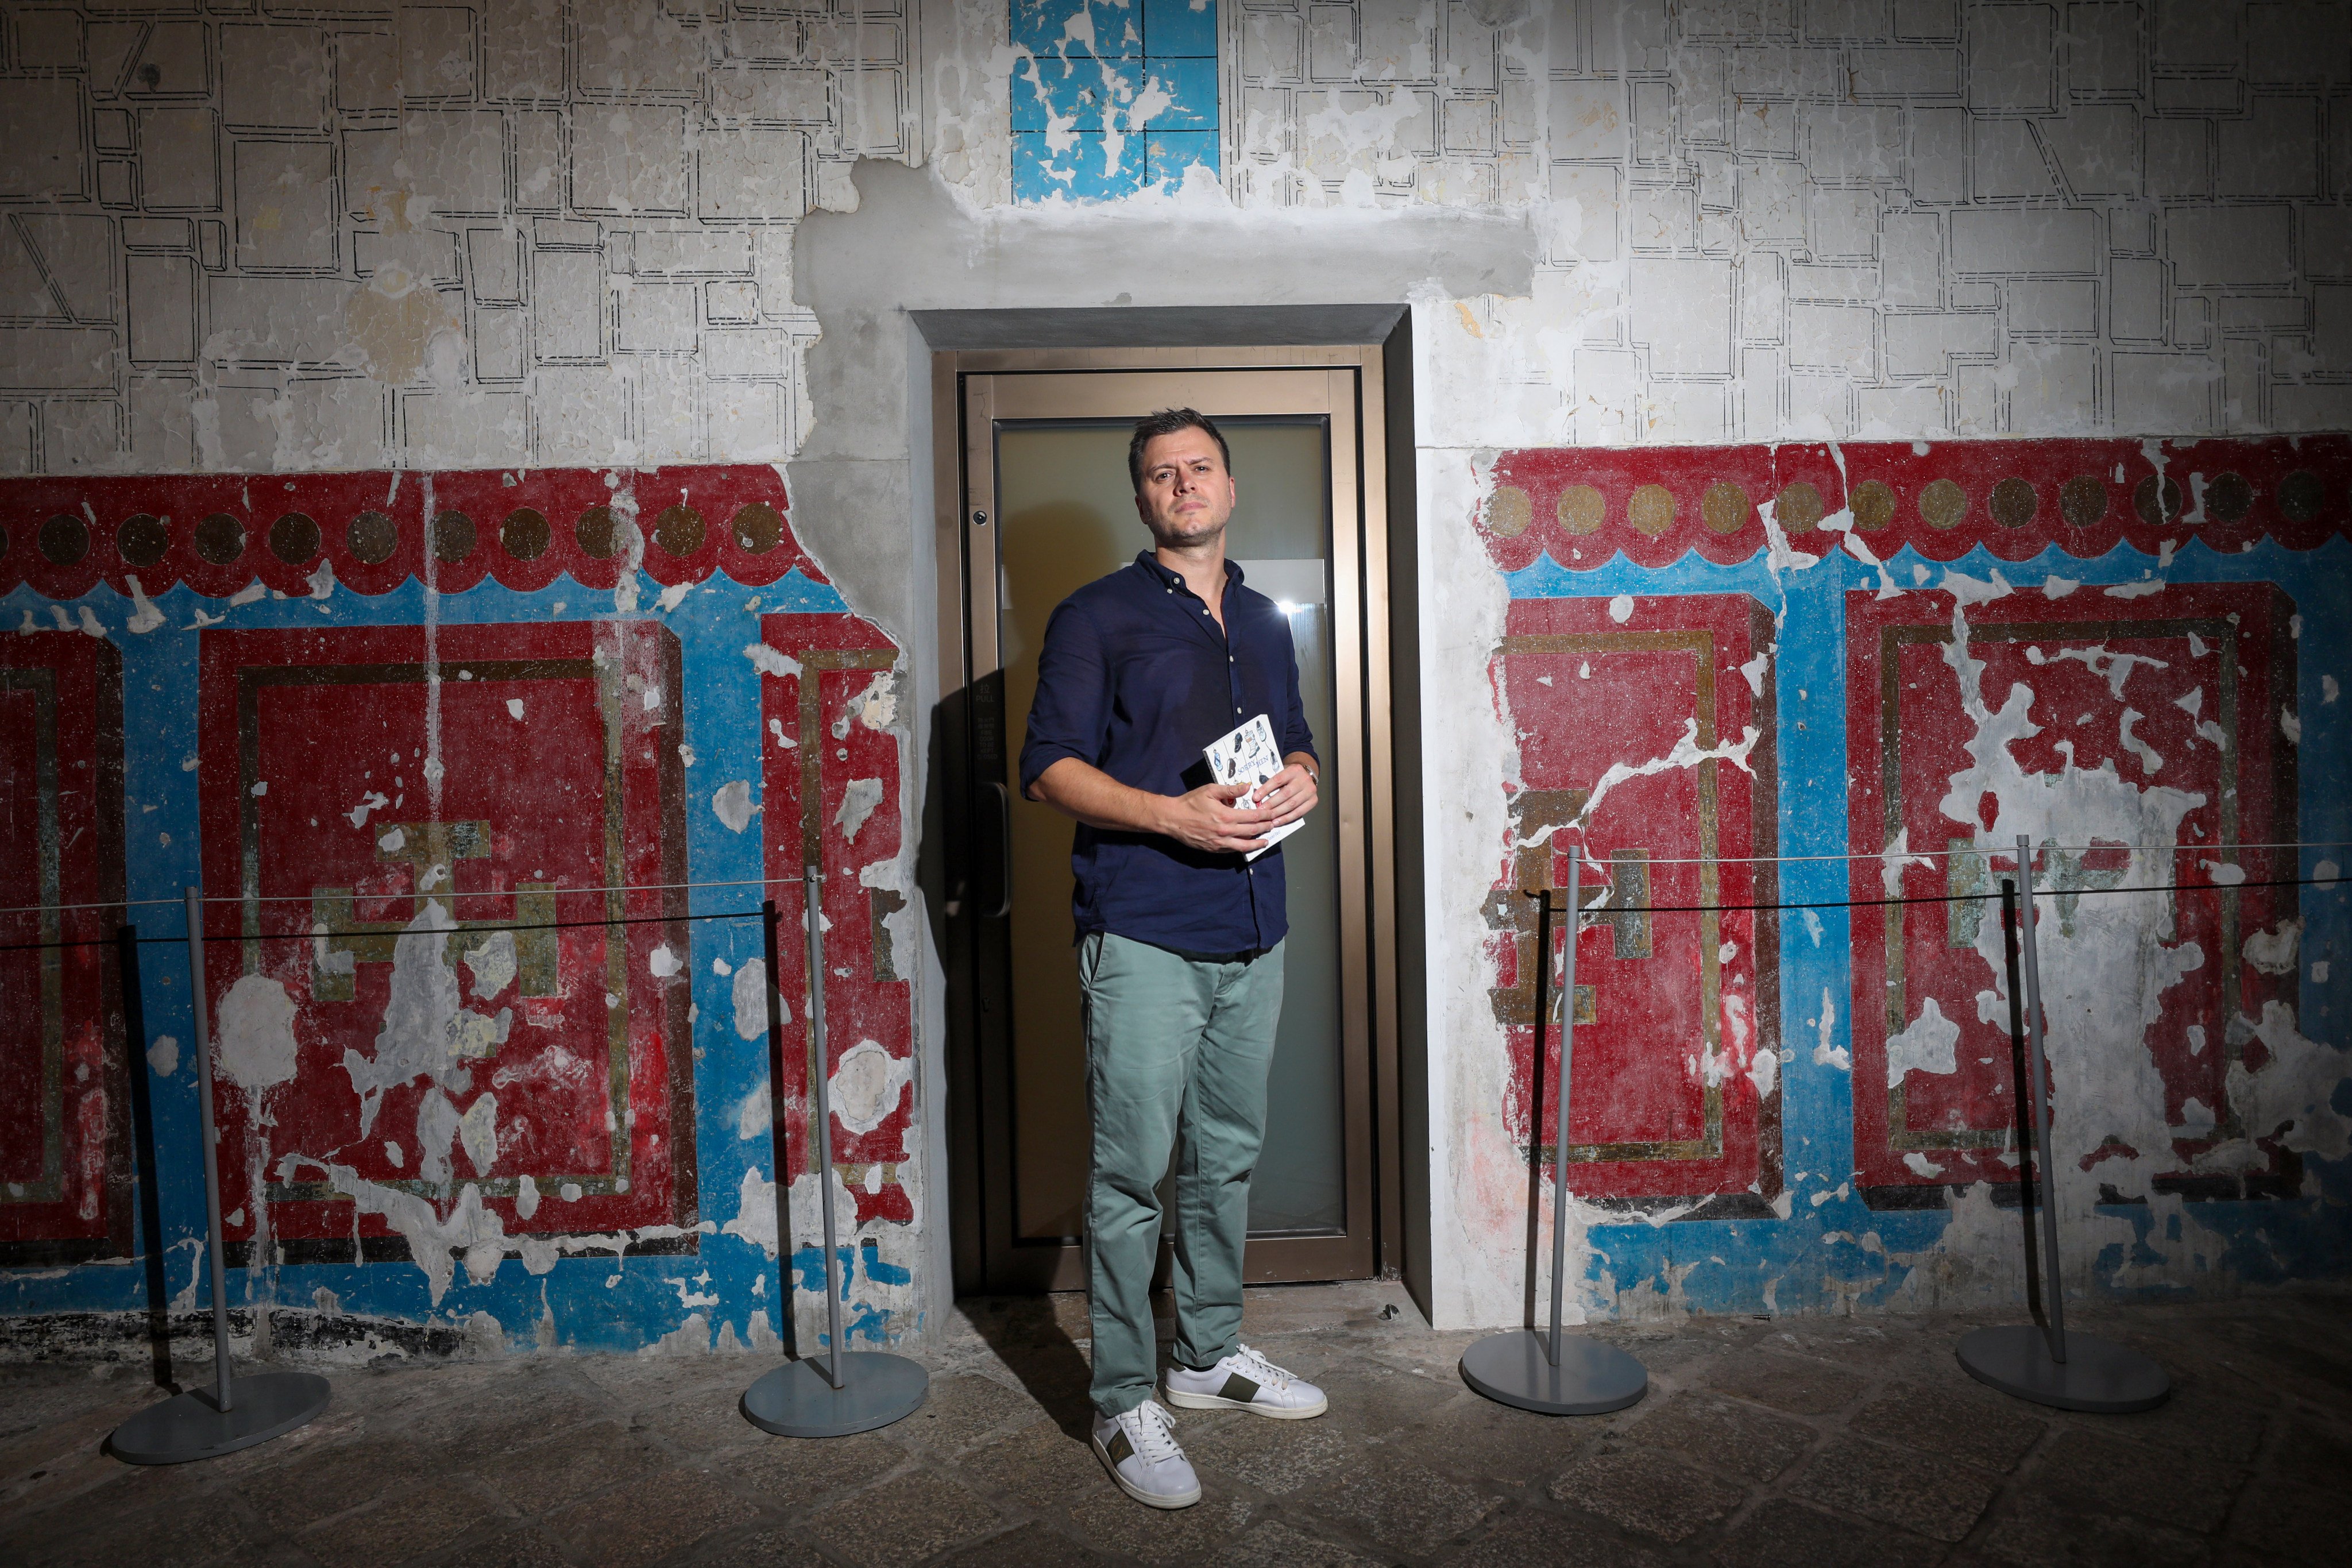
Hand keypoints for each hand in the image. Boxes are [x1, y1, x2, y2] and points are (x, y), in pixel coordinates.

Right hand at [1156, 781, 1278, 853]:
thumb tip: (1247, 787)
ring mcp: (1220, 843)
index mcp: (1226, 816)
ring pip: (1244, 846)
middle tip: (1273, 826)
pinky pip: (1232, 850)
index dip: (1265, 815)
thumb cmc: (1190, 802)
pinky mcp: (1213, 849)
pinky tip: (1246, 845)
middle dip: (1265, 828)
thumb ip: (1230, 789)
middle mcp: (1225, 831)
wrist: (1173, 819)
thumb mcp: (1210, 790)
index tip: (1272, 814)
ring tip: (1265, 841)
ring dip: (1257, 843)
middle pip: (1252, 831)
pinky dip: (1242, 848)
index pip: (1253, 816)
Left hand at [1252, 761, 1319, 827]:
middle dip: (1270, 804)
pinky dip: (1286, 818)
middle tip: (1260, 811)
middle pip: (1285, 794)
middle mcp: (1304, 779)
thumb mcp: (1283, 772)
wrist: (1307, 775)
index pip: (1277, 780)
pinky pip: (1298, 812)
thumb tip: (1258, 796)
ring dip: (1277, 813)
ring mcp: (1310, 791)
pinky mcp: (1313, 801)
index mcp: (1294, 770)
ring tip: (1267, 818)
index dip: (1265, 790)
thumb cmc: (1291, 776)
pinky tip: (1277, 821)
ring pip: (1291, 805)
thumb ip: (1272, 782)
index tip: (1255, 798)